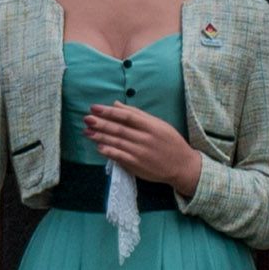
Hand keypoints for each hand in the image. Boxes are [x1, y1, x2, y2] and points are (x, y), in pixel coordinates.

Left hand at [81, 100, 202, 194]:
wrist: (182, 165)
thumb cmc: (169, 142)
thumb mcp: (158, 124)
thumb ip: (137, 114)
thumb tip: (115, 104)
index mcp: (152, 126)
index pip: (127, 116)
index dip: (109, 112)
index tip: (94, 108)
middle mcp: (146, 138)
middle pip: (119, 129)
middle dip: (101, 123)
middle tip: (86, 118)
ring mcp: (141, 152)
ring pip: (117, 142)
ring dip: (100, 137)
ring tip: (87, 131)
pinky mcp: (137, 165)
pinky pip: (120, 157)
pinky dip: (109, 152)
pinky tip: (99, 147)